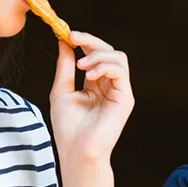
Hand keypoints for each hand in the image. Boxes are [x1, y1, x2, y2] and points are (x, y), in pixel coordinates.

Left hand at [49, 31, 133, 164]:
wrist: (76, 152)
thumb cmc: (68, 128)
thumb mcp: (61, 91)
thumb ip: (65, 67)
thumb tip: (64, 43)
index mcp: (96, 84)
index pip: (96, 54)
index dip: (84, 41)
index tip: (67, 34)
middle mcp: (110, 85)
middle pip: (109, 51)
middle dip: (91, 41)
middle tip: (73, 38)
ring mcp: (120, 91)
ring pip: (118, 57)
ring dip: (98, 55)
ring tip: (81, 66)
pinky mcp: (125, 98)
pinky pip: (121, 72)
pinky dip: (105, 67)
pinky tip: (89, 75)